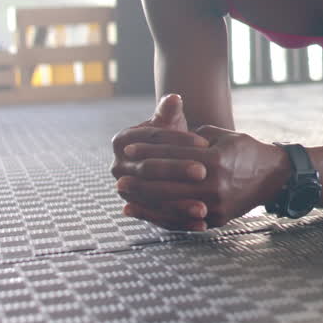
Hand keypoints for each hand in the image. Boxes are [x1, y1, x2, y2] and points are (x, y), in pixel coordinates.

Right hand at [111, 94, 210, 230]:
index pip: (153, 140)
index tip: (205, 143)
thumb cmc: (171, 136)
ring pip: (154, 197)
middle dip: (177, 171)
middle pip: (150, 169)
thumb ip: (169, 111)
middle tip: (204, 172)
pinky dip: (180, 222)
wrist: (166, 158)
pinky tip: (201, 223)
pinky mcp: (138, 208)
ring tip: (204, 206)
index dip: (179, 141)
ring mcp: (125, 190)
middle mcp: (118, 167)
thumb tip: (173, 98)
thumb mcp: (170, 121)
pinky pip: (159, 218)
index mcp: (122, 141)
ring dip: (179, 205)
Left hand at [115, 120, 288, 229]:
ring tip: (124, 194)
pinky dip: (158, 217)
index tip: (129, 149)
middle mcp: (215, 185)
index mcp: (215, 160)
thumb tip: (164, 144)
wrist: (273, 176)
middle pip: (168, 183)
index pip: (174, 156)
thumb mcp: (222, 136)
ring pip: (171, 204)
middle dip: (141, 179)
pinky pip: (182, 220)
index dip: (149, 151)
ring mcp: (215, 205)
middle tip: (119, 176)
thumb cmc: (245, 150)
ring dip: (144, 199)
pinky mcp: (216, 220)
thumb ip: (192, 139)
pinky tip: (140, 212)